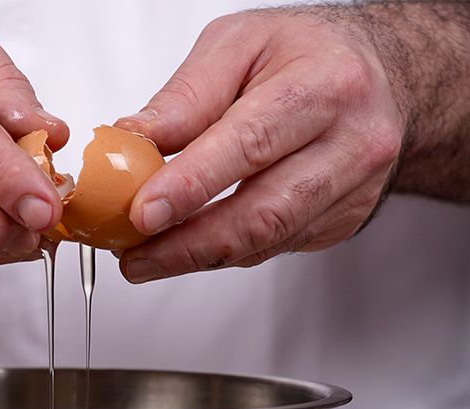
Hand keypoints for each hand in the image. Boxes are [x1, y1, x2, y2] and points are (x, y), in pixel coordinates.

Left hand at [115, 8, 403, 282]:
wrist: (382, 75)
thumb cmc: (306, 53)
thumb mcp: (240, 43)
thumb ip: (187, 95)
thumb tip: (135, 140)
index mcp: (324, 86)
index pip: (249, 144)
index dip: (191, 185)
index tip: (143, 212)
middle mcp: (350, 143)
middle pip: (263, 212)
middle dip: (188, 243)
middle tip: (134, 255)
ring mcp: (352, 189)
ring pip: (267, 240)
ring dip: (198, 257)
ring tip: (146, 258)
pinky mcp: (342, 220)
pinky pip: (274, 246)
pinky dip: (224, 251)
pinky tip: (188, 247)